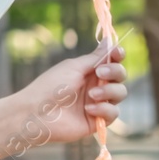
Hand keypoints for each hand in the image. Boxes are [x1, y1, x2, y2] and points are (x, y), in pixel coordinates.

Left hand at [14, 43, 128, 144]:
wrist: (38, 113)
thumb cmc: (51, 86)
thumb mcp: (74, 67)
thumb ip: (95, 57)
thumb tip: (108, 40)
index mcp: (89, 70)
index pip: (111, 60)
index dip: (118, 55)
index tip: (117, 52)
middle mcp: (96, 85)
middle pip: (120, 76)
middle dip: (115, 72)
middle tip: (100, 73)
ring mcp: (98, 102)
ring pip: (120, 93)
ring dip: (109, 91)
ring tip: (91, 95)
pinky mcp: (98, 120)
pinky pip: (113, 113)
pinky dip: (104, 109)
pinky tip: (88, 109)